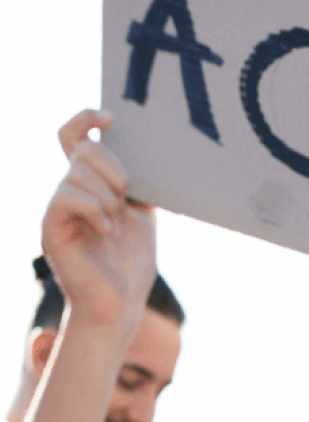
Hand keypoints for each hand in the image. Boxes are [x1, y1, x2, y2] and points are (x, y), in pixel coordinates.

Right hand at [42, 109, 155, 327]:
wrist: (121, 304)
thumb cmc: (131, 264)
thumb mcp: (142, 213)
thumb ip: (138, 183)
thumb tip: (145, 150)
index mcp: (87, 185)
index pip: (73, 136)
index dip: (86, 118)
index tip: (112, 119)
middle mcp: (67, 192)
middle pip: (85, 148)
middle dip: (116, 170)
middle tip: (127, 203)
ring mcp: (57, 209)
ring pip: (79, 171)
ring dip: (109, 197)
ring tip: (115, 225)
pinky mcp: (51, 228)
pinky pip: (68, 195)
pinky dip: (95, 210)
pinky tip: (106, 231)